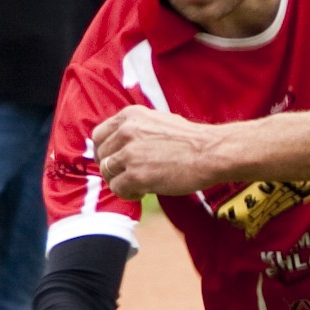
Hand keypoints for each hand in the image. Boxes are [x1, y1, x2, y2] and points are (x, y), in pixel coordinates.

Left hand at [91, 106, 223, 198]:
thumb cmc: (191, 140)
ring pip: (107, 173)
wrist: (211, 152)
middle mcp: (126, 131)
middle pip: (102, 156)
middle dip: (112, 168)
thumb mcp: (158, 121)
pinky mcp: (136, 175)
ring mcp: (129, 154)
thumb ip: (136, 129)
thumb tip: (119, 145)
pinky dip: (128, 193)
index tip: (113, 160)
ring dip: (120, 181)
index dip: (104, 151)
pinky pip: (118, 188)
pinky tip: (143, 191)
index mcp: (130, 116)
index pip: (99, 135)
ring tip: (138, 185)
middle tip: (127, 176)